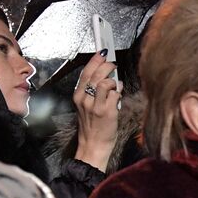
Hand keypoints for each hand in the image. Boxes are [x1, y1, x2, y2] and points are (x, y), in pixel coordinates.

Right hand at [73, 52, 121, 171]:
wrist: (93, 144)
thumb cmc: (92, 125)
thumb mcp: (86, 106)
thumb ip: (92, 91)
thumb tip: (105, 76)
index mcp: (78, 96)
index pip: (85, 73)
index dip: (94, 61)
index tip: (102, 53)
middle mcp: (85, 99)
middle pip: (96, 75)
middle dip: (107, 66)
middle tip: (113, 64)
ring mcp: (96, 106)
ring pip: (105, 83)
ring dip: (114, 80)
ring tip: (116, 83)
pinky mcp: (107, 112)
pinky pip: (115, 95)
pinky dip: (119, 92)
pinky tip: (119, 94)